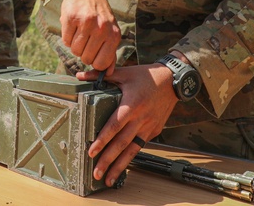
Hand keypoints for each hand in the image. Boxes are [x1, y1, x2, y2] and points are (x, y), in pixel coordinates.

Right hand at [60, 0, 120, 72]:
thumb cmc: (100, 15)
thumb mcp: (110, 31)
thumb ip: (110, 52)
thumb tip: (108, 72)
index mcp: (113, 35)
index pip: (101, 64)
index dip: (94, 62)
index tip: (93, 54)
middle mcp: (101, 29)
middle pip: (86, 58)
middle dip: (83, 53)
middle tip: (85, 40)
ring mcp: (86, 22)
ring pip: (75, 51)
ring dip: (74, 45)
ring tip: (79, 33)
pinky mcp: (71, 18)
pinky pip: (65, 40)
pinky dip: (67, 37)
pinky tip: (73, 27)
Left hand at [78, 63, 177, 186]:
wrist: (173, 81)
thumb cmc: (146, 76)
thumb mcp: (124, 73)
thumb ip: (101, 76)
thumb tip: (80, 74)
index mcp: (131, 104)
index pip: (114, 126)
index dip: (103, 139)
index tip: (92, 151)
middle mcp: (140, 119)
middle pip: (121, 143)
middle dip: (108, 160)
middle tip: (95, 173)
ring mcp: (148, 126)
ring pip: (132, 150)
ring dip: (119, 166)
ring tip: (108, 179)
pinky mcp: (154, 130)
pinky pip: (140, 146)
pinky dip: (130, 157)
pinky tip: (122, 167)